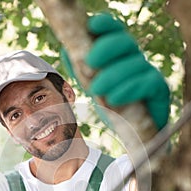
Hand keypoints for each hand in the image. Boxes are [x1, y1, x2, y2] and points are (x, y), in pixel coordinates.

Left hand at [85, 14, 169, 129]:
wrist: (134, 131)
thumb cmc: (114, 106)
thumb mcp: (94, 87)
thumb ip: (81, 71)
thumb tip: (66, 51)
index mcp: (120, 55)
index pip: (115, 32)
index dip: (105, 25)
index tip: (92, 26)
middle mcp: (136, 59)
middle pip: (126, 42)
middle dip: (106, 49)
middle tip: (89, 63)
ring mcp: (149, 72)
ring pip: (136, 64)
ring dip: (113, 75)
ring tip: (96, 89)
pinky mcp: (159, 89)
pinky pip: (147, 83)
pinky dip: (129, 90)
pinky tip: (113, 99)